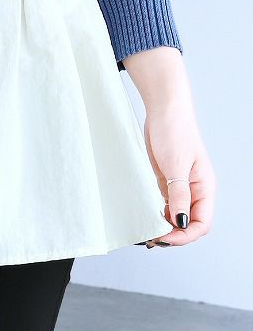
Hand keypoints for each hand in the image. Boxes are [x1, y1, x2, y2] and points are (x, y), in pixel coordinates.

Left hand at [142, 100, 215, 246]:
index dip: (184, 235)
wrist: (163, 109)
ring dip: (164, 227)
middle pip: (189, 224)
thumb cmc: (174, 131)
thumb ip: (179, 195)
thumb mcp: (176, 165)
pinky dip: (157, 213)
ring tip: (147, 234)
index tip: (164, 238)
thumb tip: (181, 223)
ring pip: (175, 215)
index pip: (201, 223)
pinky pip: (164, 203)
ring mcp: (179, 185)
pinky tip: (146, 217)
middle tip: (152, 240)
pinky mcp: (165, 178)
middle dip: (173, 235)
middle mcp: (194, 190)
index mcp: (204, 188)